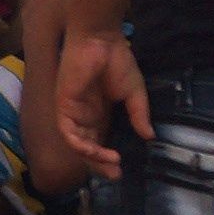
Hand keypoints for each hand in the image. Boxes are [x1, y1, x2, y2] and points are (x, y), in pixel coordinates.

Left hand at [56, 28, 151, 179]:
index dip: (107, 158)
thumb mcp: (134, 93)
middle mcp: (83, 116)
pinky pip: (67, 131)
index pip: (99, 142)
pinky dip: (80, 144)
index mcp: (98, 114)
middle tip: (115, 174)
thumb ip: (138, 115)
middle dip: (99, 163)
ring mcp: (72, 111)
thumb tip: (150, 137)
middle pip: (86, 148)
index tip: (121, 170)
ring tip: (110, 164)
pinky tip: (95, 151)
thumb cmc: (116, 61)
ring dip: (92, 157)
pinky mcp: (63, 105)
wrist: (101, 40)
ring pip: (77, 144)